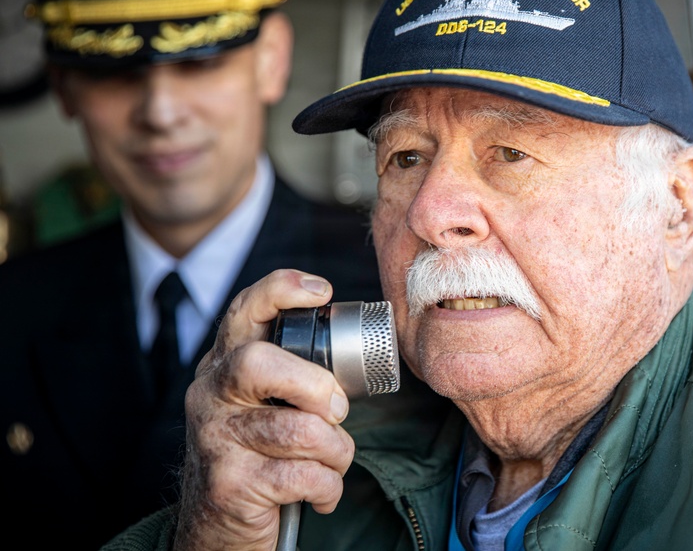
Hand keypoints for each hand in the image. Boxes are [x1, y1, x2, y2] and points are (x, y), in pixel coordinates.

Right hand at [174, 270, 353, 550]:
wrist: (217, 532)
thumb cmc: (258, 457)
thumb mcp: (263, 406)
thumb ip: (295, 374)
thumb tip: (357, 354)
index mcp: (224, 366)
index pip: (243, 312)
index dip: (281, 291)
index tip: (323, 291)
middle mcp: (210, 394)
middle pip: (258, 363)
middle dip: (315, 385)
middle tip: (337, 410)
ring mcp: (215, 439)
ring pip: (297, 428)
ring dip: (336, 450)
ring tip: (334, 462)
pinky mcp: (229, 484)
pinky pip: (302, 475)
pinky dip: (328, 486)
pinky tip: (321, 492)